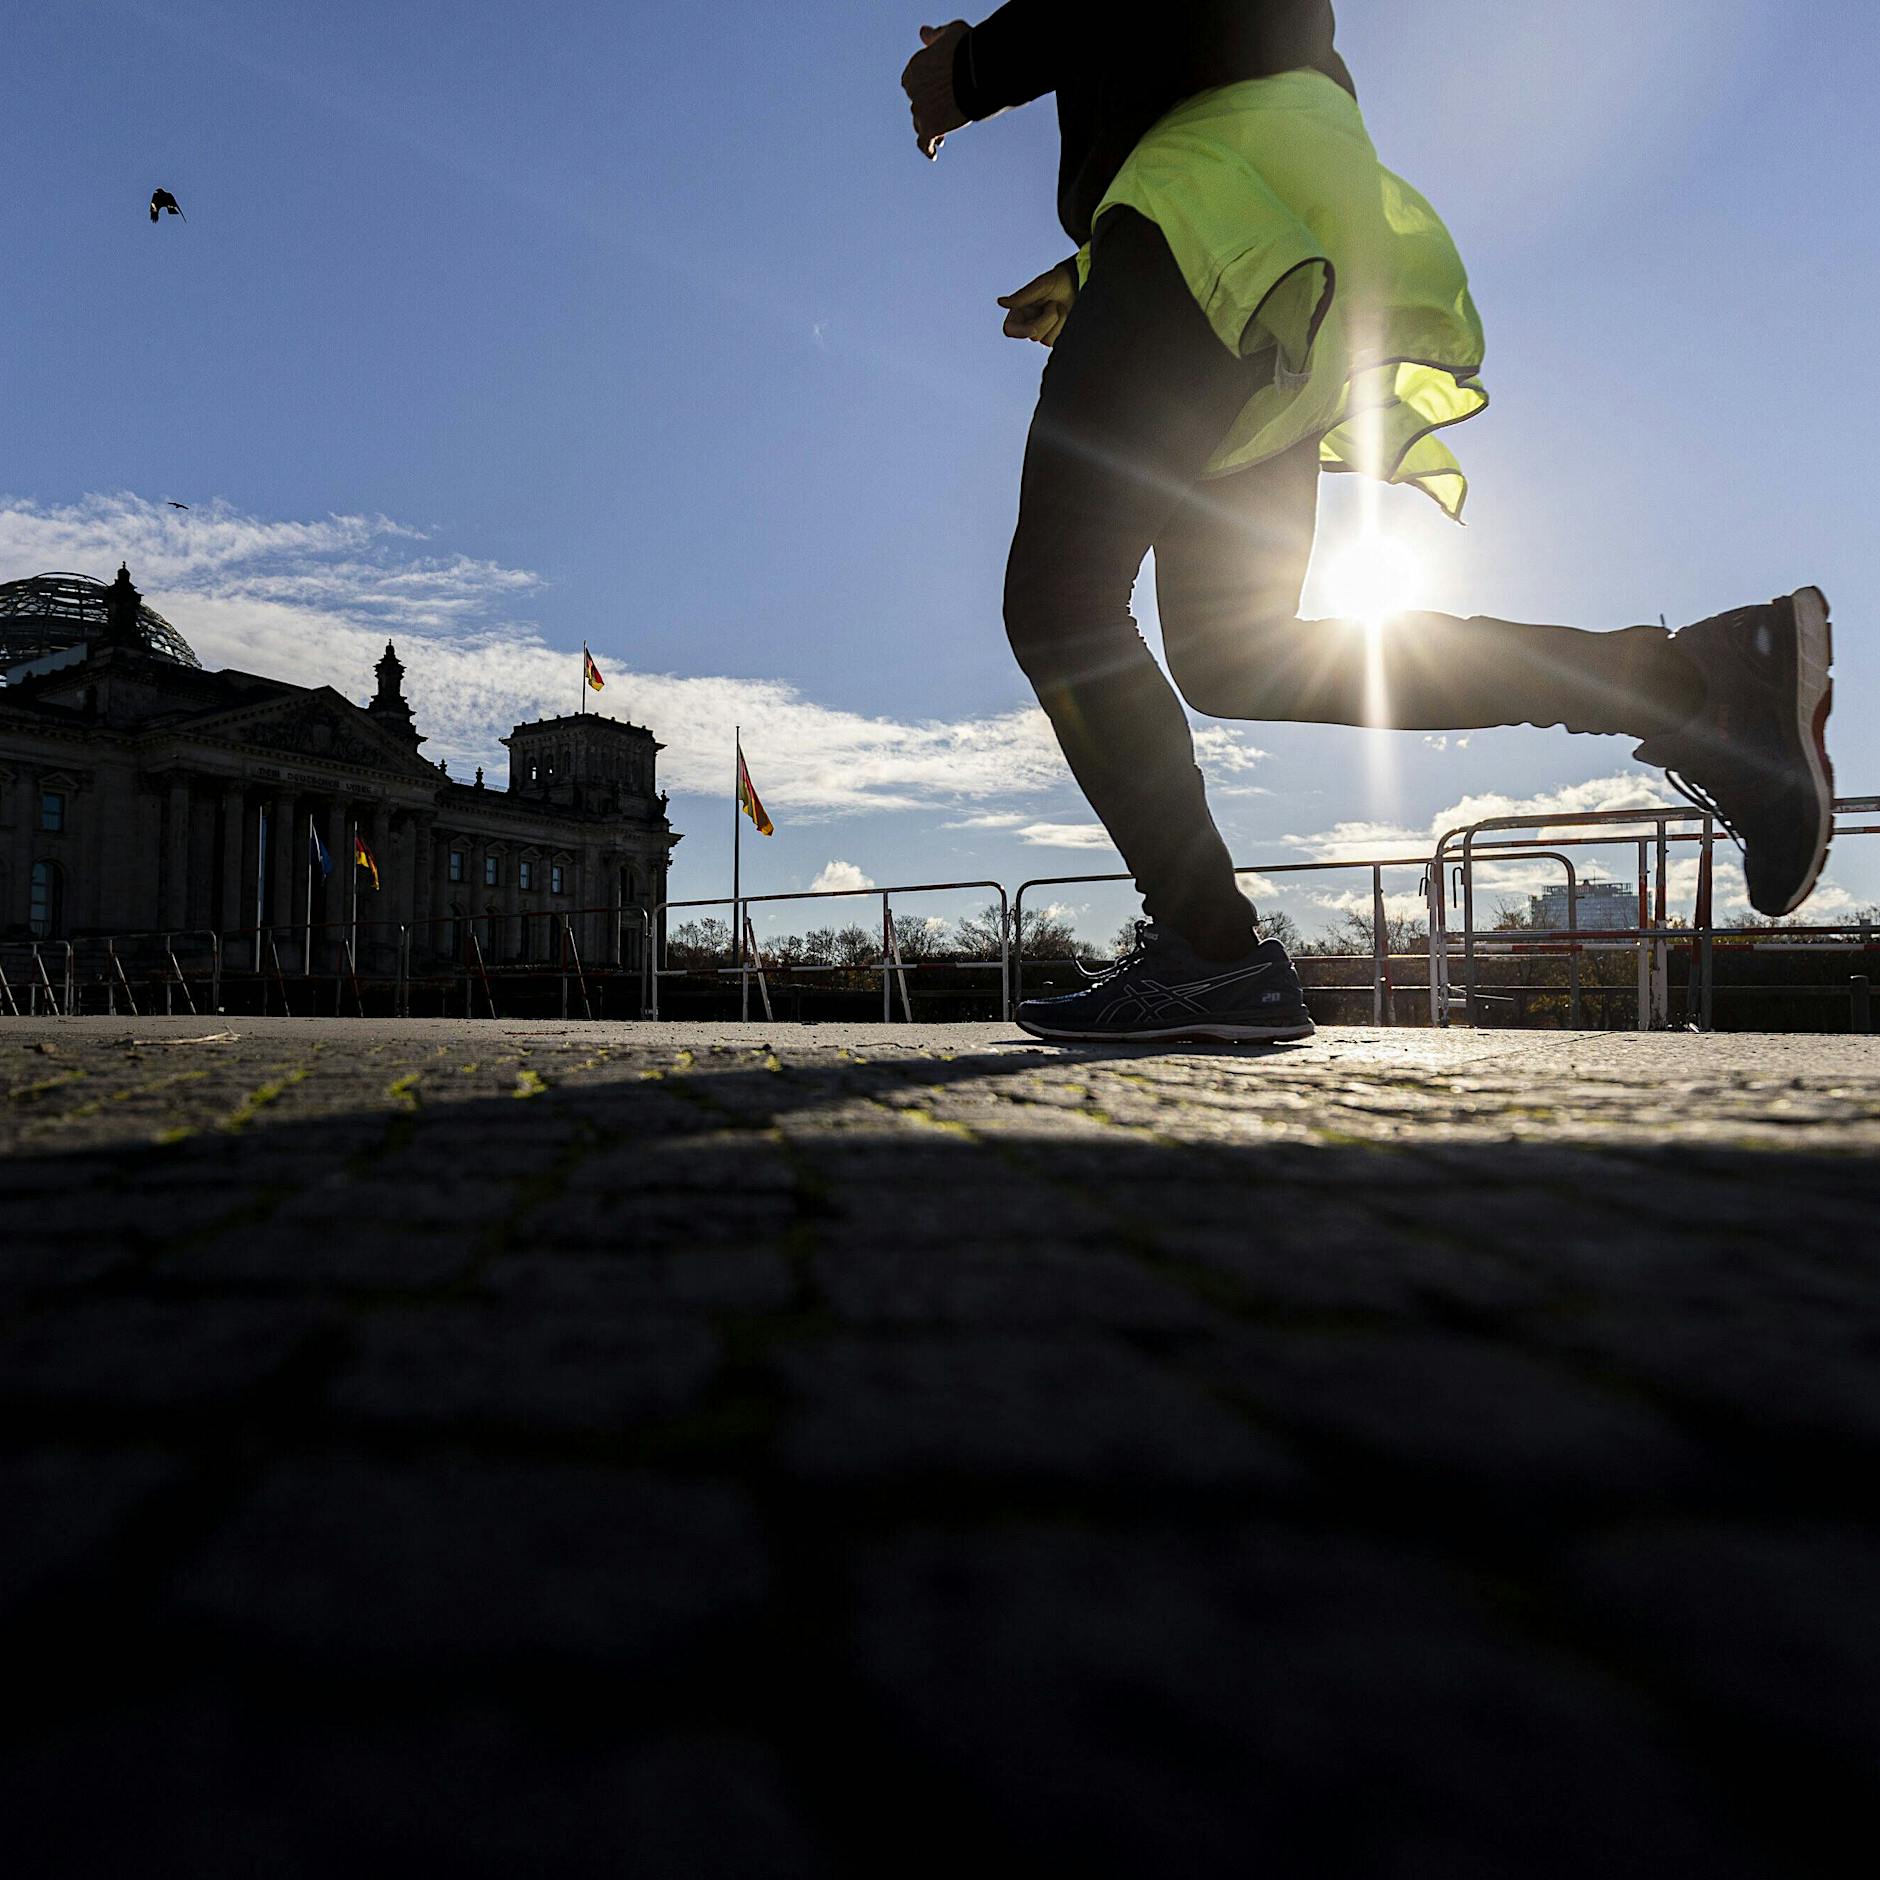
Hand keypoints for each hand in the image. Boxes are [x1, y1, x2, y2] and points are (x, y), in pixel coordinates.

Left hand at [902, 20, 969, 158]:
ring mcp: (919, 110)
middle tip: (944, 112)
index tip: (935, 90)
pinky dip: (928, 148)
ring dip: (930, 127)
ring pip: (920, 123)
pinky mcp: (930, 128)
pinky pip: (925, 143)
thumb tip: (923, 33)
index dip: (924, 88)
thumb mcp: (949, 33)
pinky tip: (933, 153)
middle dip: (929, 107)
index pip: (912, 83)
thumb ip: (935, 36)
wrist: (975, 70)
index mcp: (913, 69)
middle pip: (917, 104)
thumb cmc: (966, 48)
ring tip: (942, 135)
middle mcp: (912, 91)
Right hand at [997, 260, 1076, 345]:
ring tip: (1059, 307)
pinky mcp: (1053, 336)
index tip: (1033, 328)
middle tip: (1053, 303)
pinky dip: (1062, 327)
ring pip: (1045, 340)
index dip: (1020, 331)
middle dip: (1046, 319)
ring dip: (1056, 322)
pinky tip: (1064, 316)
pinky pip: (1056, 341)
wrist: (1076, 285)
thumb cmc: (1056, 281)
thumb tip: (1000, 302)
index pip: (1010, 330)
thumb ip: (1021, 297)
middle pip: (1033, 335)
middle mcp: (1027, 323)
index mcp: (1019, 312)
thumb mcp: (1039, 287)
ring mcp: (1041, 331)